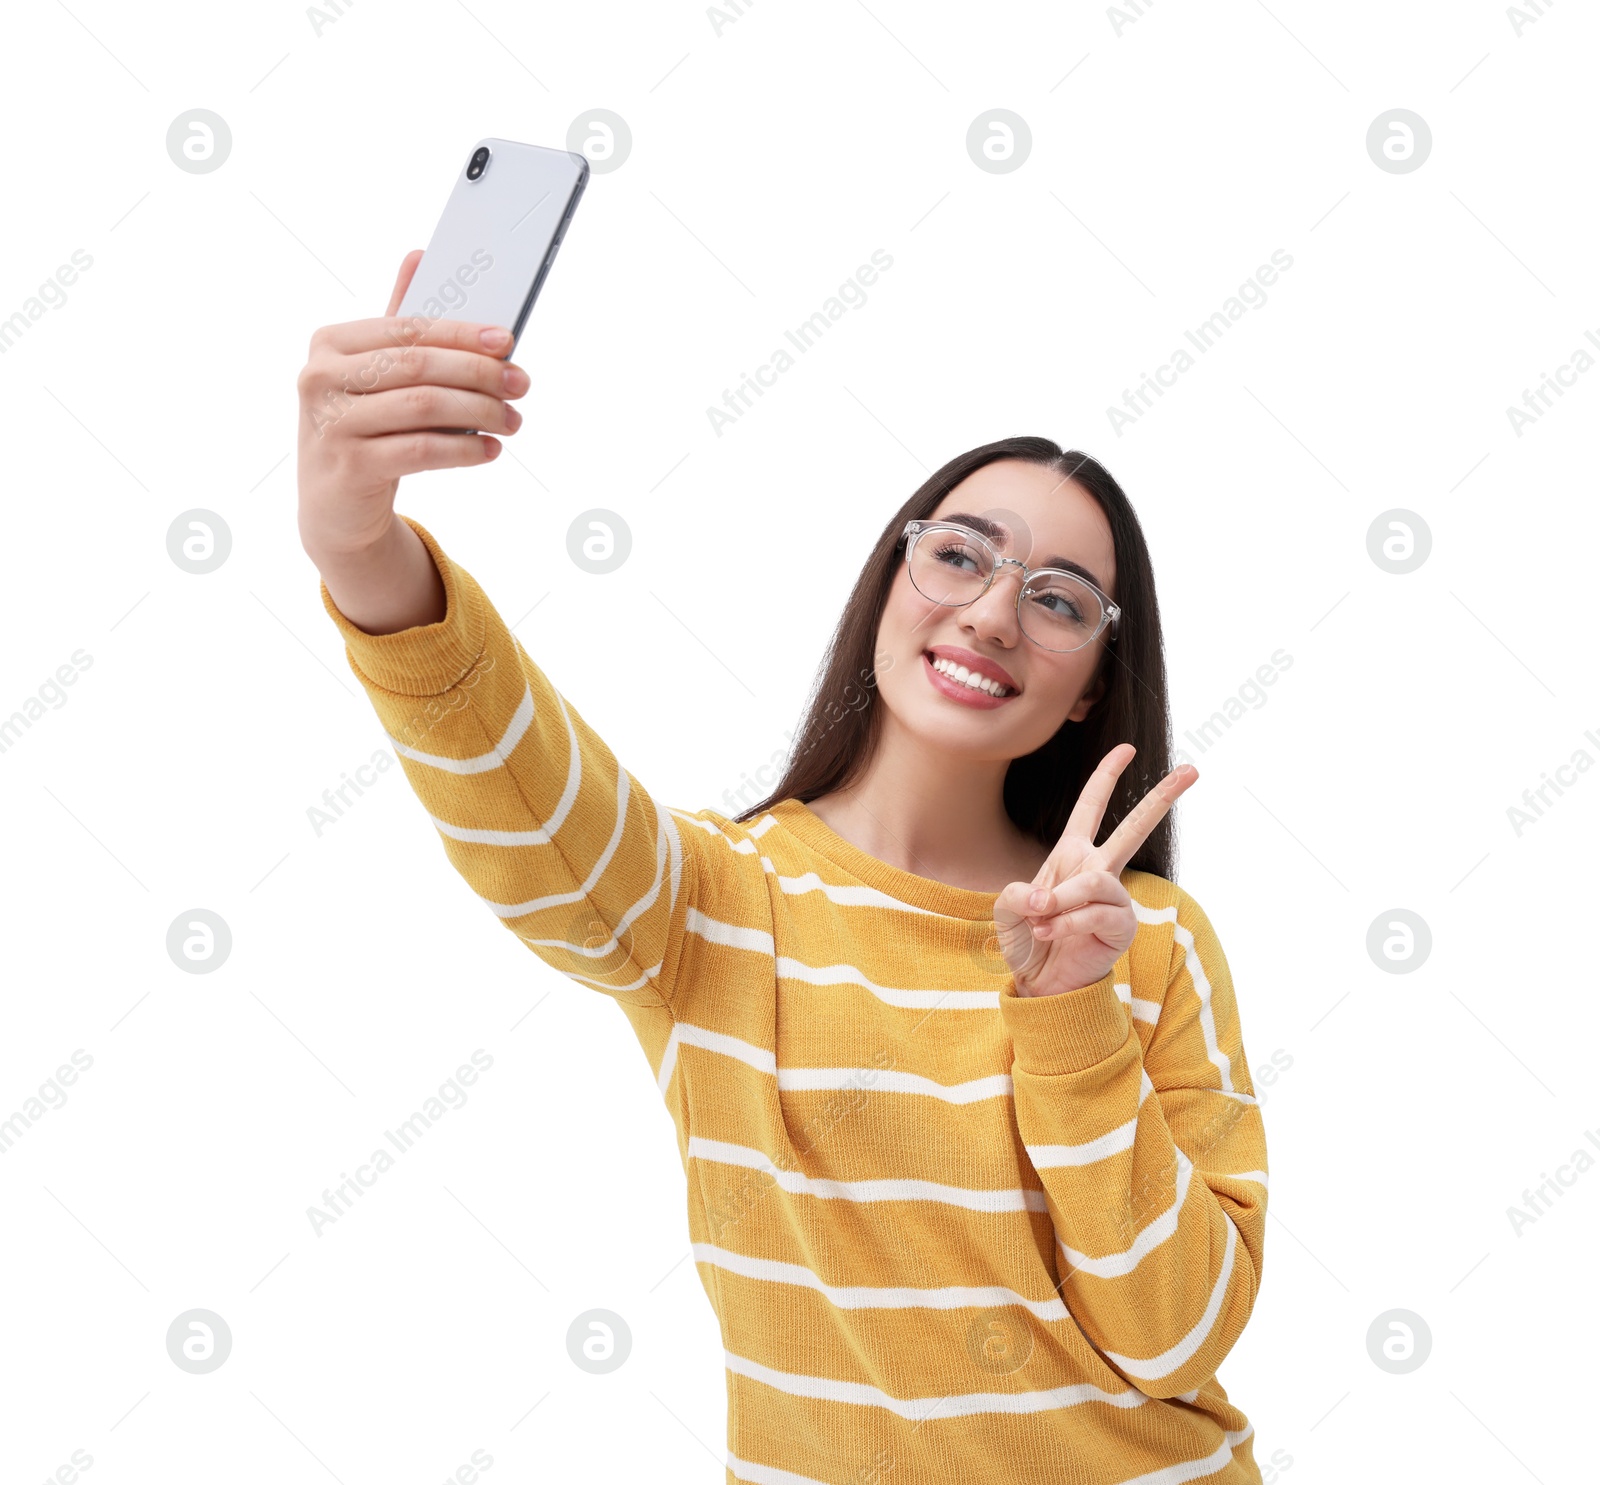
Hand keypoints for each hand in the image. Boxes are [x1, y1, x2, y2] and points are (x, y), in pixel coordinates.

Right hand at [295, 250, 527, 561]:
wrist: (336, 506)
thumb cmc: (365, 427)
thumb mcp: (375, 374)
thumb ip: (399, 322)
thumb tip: (420, 255)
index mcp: (331, 342)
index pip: (408, 328)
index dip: (462, 333)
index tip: (508, 342)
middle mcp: (321, 378)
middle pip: (418, 365)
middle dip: (479, 373)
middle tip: (521, 384)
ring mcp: (331, 424)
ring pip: (423, 407)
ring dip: (480, 412)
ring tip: (512, 421)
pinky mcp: (350, 467)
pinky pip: (420, 450)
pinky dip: (463, 449)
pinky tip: (490, 450)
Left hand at [993, 745, 1196, 996]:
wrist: (1041, 983)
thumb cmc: (1027, 938)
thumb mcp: (1009, 909)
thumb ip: (1016, 894)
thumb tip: (1043, 897)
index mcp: (1072, 854)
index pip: (1091, 807)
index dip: (1106, 776)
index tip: (1127, 749)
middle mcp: (1098, 870)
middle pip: (1135, 828)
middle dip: (1162, 797)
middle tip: (1193, 769)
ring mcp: (1113, 898)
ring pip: (1095, 881)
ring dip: (1062, 900)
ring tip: (1040, 919)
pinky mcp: (1120, 927)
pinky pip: (1094, 914)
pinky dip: (1064, 925)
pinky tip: (1047, 934)